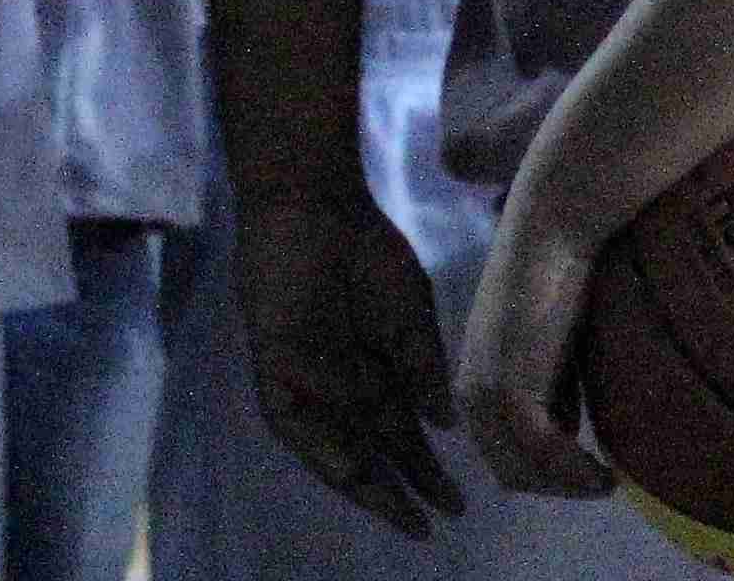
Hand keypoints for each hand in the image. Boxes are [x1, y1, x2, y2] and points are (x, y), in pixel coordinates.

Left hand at [228, 181, 465, 531]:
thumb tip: (444, 424)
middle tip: (430, 527)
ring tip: (398, 513)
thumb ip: (423, 367)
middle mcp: (343, 387)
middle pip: (371, 452)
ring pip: (334, 447)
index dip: (425, 471)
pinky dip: (321, 447)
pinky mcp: (276, 367)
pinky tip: (351, 470)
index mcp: (378, 373)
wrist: (317, 207)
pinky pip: (294, 422)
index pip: (401, 436)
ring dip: (363, 483)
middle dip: (399, 490)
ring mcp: (309, 381)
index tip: (456, 504)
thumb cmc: (366, 251)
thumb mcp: (410, 314)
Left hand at [451, 193, 621, 501]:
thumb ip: (552, 388)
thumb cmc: (563, 270)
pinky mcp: (509, 388)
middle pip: (509, 471)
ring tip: (608, 481)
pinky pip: (542, 451)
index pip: (501, 454)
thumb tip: (571, 431)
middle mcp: (470, 394)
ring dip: (567, 485)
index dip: (545, 471)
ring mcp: (486, 392)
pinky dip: (574, 471)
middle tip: (601, 482)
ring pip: (523, 469)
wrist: (556, 225)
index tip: (589, 471)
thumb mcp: (554, 346)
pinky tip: (605, 472)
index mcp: (475, 381)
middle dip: (555, 485)